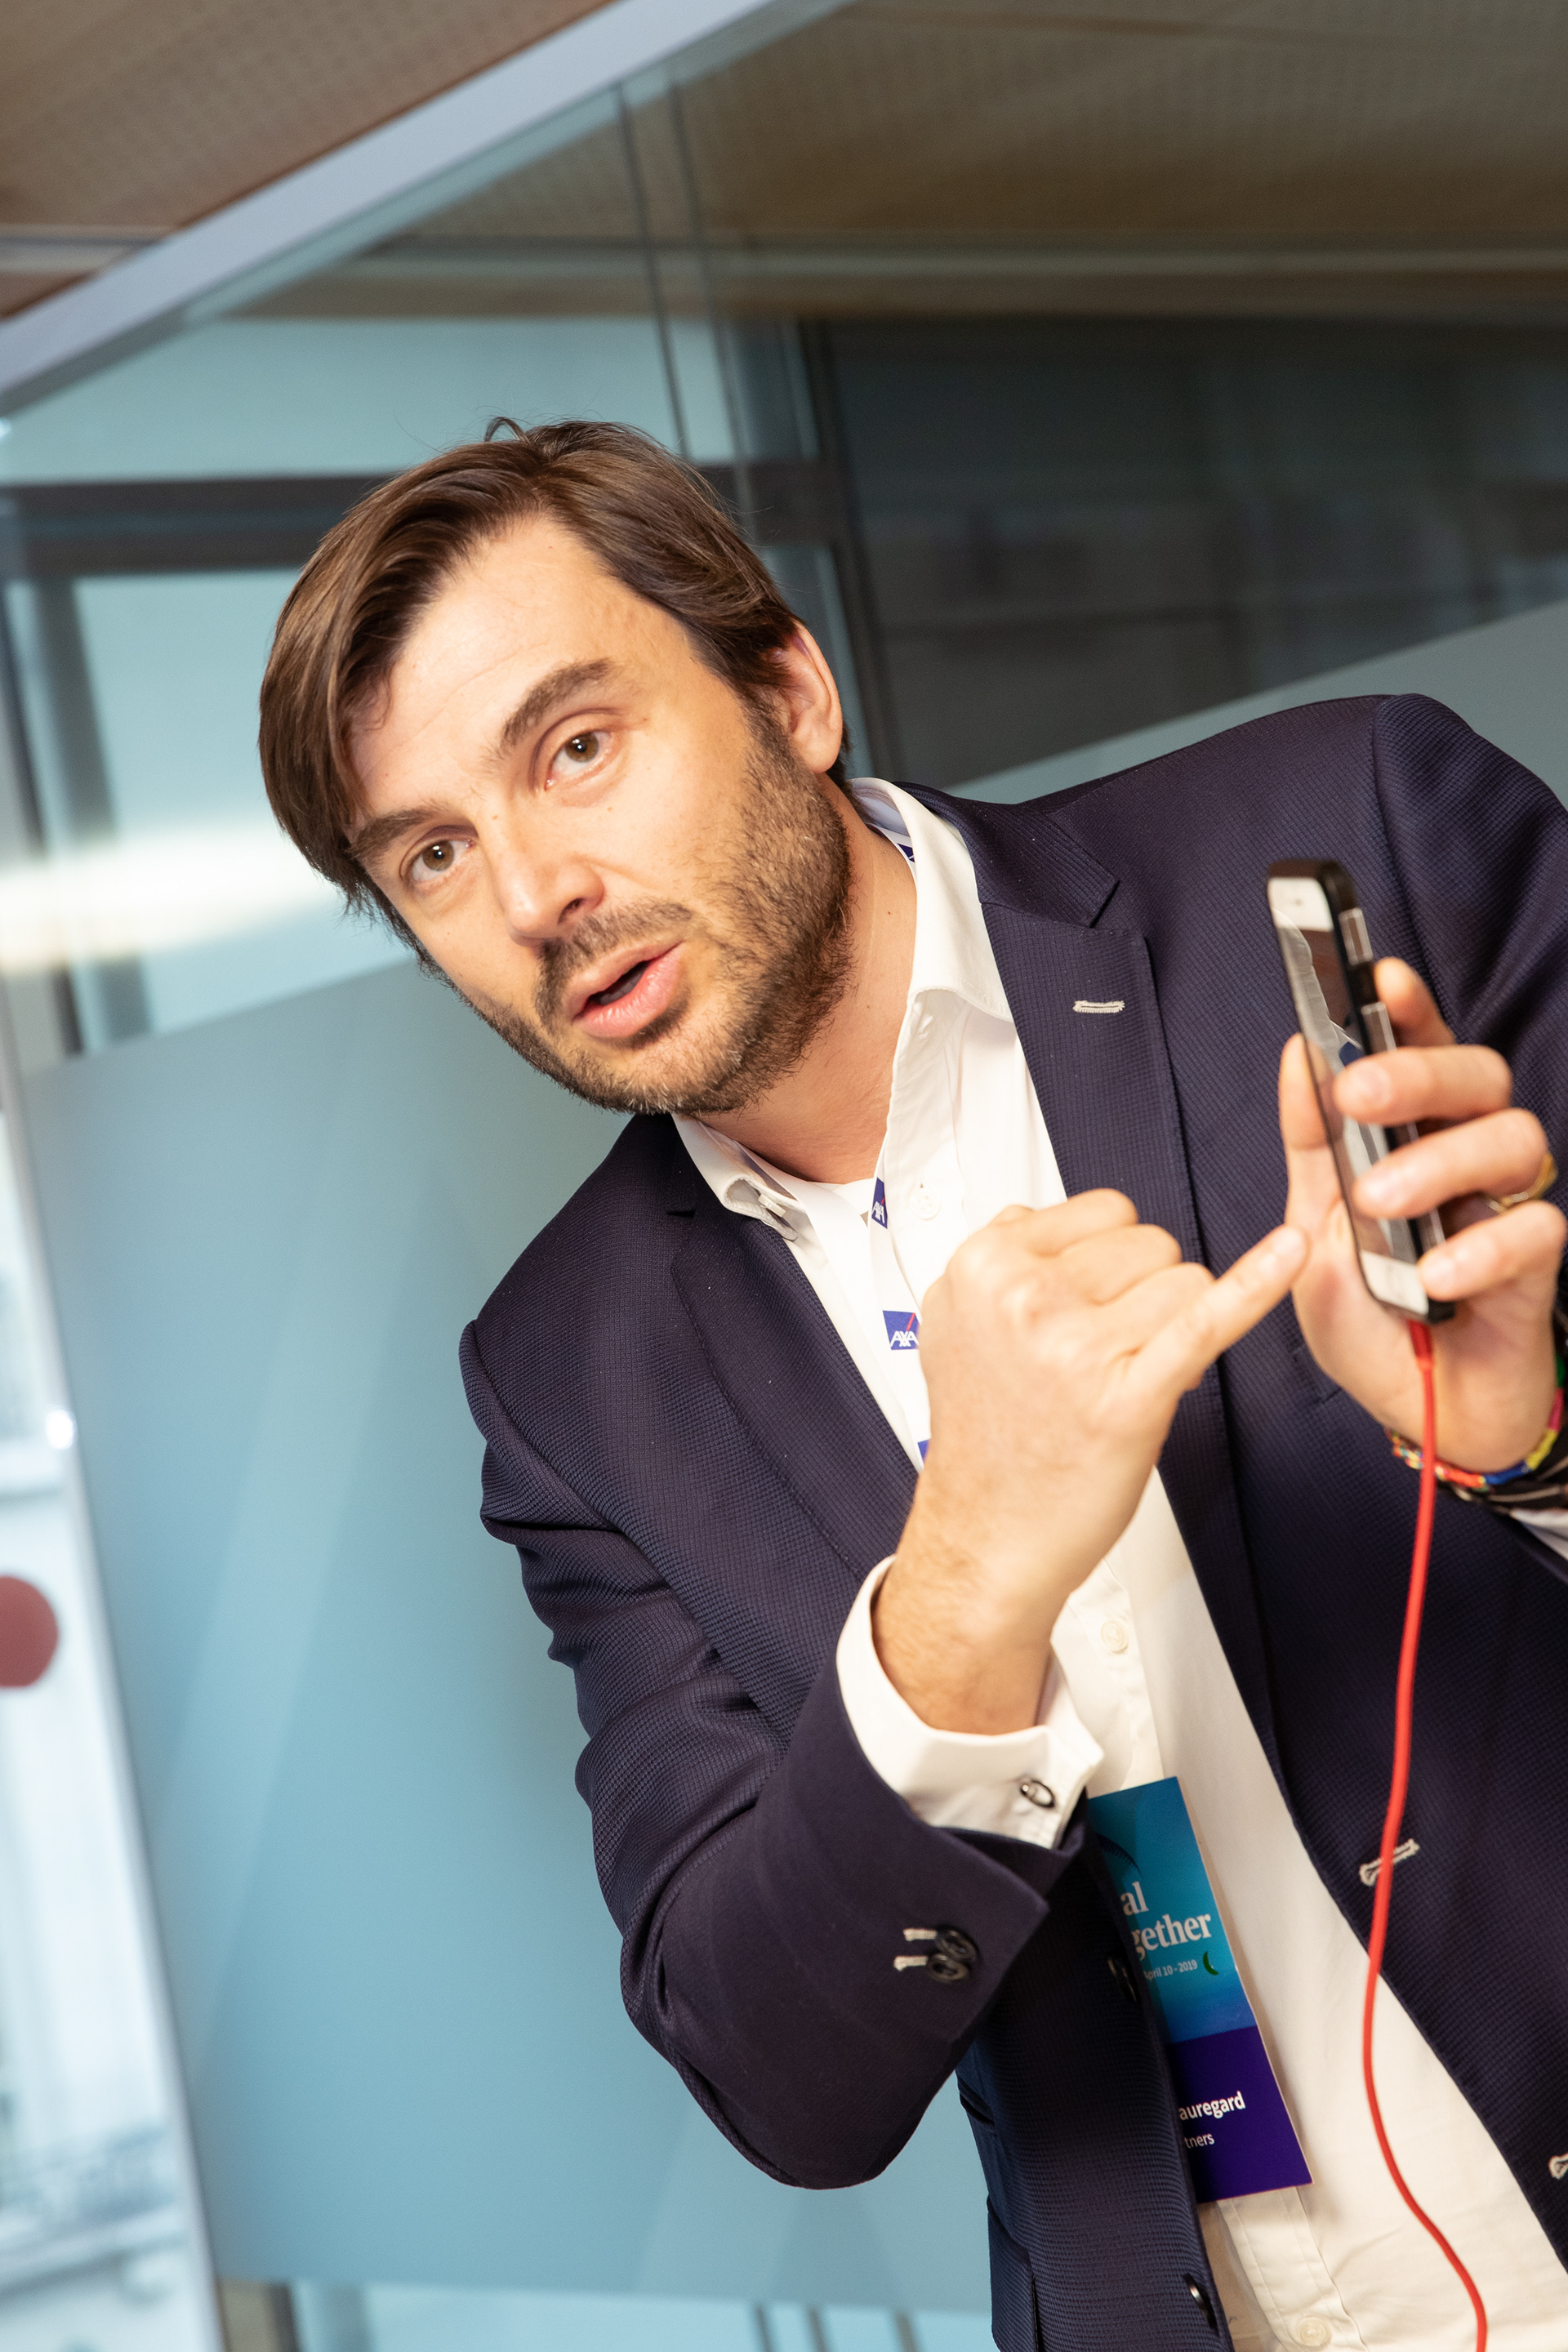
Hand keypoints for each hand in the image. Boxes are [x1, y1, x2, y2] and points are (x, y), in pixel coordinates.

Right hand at [873, 1193, 1305, 1732]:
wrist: (989, 1538)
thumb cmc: (985, 1444)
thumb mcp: (953, 1327)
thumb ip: (998, 1265)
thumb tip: (1042, 1220)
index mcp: (984, 1267)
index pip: (1104, 1210)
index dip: (1114, 1261)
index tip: (1098, 1303)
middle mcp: (1025, 1297)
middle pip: (1150, 1241)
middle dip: (1147, 1294)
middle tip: (1110, 1353)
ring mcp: (1075, 1345)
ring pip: (1184, 1280)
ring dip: (1177, 1326)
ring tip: (1130, 1374)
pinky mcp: (1127, 1397)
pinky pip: (1207, 1319)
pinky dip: (1257, 1284)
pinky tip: (1290, 1253)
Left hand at [1280, 957, 1564, 1469]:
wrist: (1418, 1412)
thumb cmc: (1373, 1315)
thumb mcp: (1310, 1231)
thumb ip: (1310, 1148)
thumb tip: (1296, 1053)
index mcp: (1417, 1134)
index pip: (1426, 1051)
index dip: (1412, 1009)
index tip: (1380, 976)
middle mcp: (1471, 1156)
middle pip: (1480, 1077)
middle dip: (1419, 1074)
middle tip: (1357, 1097)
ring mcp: (1509, 1206)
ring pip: (1515, 1139)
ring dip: (1438, 1164)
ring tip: (1377, 1206)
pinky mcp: (1539, 1269)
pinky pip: (1534, 1232)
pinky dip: (1480, 1250)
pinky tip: (1433, 1278)